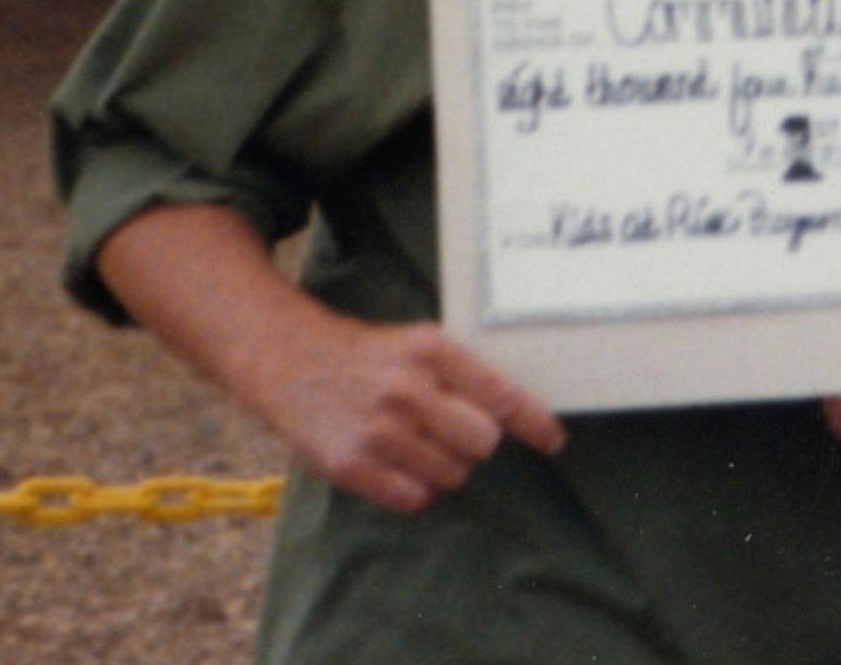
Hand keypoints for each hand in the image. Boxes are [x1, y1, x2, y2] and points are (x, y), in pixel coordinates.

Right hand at [235, 315, 566, 514]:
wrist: (287, 359)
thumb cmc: (367, 355)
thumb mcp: (416, 342)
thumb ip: (462, 373)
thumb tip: (516, 414)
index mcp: (431, 350)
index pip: (501, 395)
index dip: (535, 423)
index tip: (553, 441)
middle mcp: (407, 389)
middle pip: (482, 443)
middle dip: (475, 443)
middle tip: (452, 433)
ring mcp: (377, 430)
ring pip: (451, 475)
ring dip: (443, 467)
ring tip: (413, 444)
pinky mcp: (350, 465)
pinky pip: (413, 498)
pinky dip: (414, 489)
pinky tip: (395, 465)